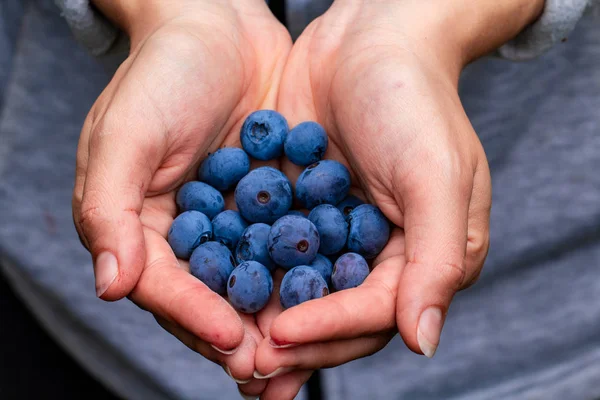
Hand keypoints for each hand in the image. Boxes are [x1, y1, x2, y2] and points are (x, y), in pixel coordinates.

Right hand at [71, 0, 291, 391]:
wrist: (218, 27)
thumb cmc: (163, 73)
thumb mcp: (126, 133)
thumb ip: (111, 209)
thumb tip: (110, 286)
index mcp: (138, 226)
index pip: (163, 286)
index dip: (194, 316)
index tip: (231, 340)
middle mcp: (183, 233)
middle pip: (208, 296)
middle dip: (238, 332)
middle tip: (271, 368)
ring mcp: (228, 221)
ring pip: (249, 279)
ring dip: (272, 315)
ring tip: (302, 350)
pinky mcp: (267, 203)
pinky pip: (282, 245)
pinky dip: (300, 270)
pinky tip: (328, 293)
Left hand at [254, 0, 543, 389]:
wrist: (370, 39)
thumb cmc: (414, 102)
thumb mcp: (437, 176)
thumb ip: (435, 261)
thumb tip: (423, 342)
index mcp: (426, 255)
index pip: (375, 310)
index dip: (329, 329)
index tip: (279, 338)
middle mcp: (384, 254)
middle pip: (338, 315)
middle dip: (294, 343)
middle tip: (247, 370)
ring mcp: (341, 233)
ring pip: (303, 294)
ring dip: (267, 325)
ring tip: (228, 355)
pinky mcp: (306, 211)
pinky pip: (277, 254)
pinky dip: (252, 277)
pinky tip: (219, 298)